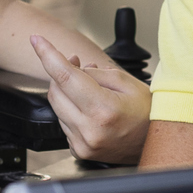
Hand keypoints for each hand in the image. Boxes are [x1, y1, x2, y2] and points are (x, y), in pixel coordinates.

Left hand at [30, 34, 150, 163]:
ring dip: (67, 93)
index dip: (47, 55)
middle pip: (55, 92)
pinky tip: (89, 109)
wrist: (156, 143)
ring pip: (57, 108)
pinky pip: (64, 123)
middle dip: (61, 74)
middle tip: (77, 64)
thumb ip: (95, 73)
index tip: (37, 40)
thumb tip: (72, 66)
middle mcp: (89, 130)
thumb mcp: (127, 82)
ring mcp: (83, 144)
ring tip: (90, 90)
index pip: (65, 76)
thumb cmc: (148, 113)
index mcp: (103, 110)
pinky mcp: (79, 151)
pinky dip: (71, 110)